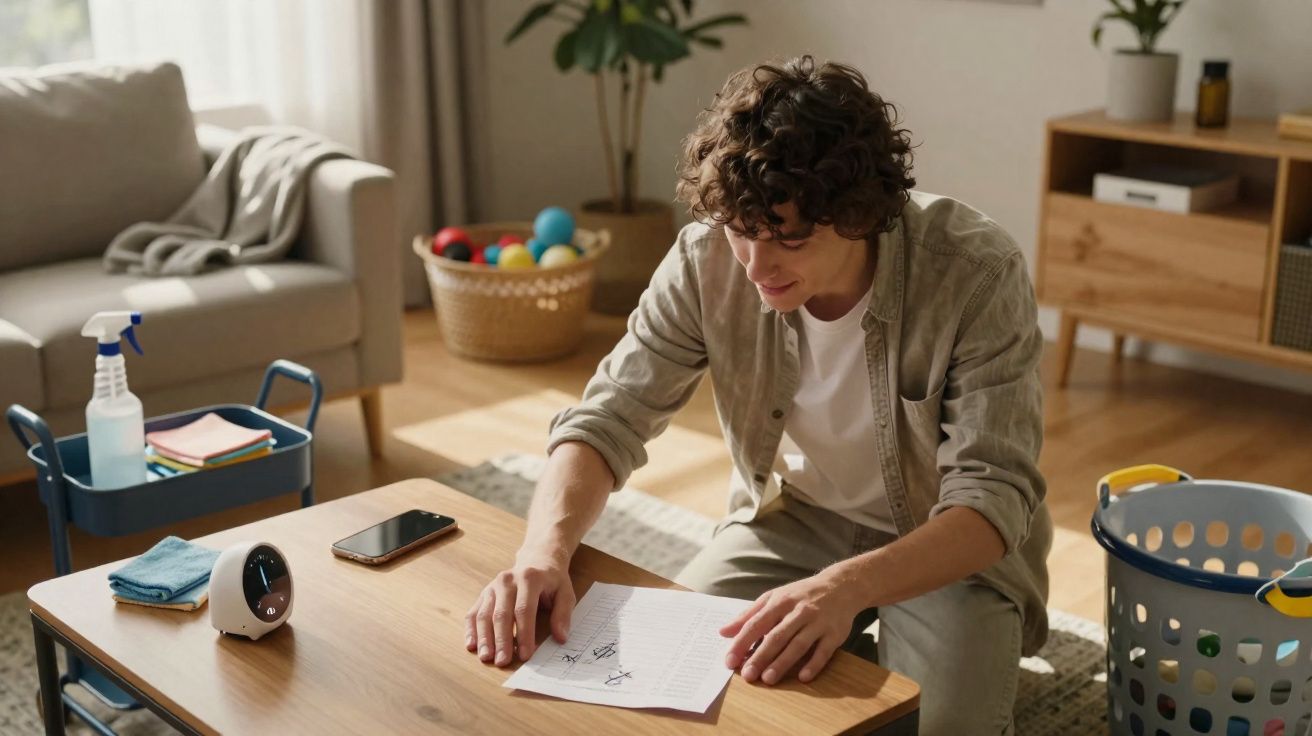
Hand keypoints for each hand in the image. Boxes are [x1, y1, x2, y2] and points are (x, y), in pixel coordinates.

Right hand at [465, 547, 574, 666]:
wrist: (536, 560)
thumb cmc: (552, 581)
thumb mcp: (565, 593)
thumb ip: (563, 614)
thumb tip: (560, 638)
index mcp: (529, 579)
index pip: (524, 610)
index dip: (524, 634)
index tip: (525, 655)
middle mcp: (507, 581)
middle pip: (501, 614)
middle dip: (501, 640)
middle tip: (502, 661)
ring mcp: (493, 587)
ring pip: (484, 614)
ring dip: (484, 638)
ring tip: (486, 658)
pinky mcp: (484, 594)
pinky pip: (474, 612)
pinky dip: (471, 630)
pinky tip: (472, 645)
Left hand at [720, 567, 866, 684]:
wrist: (841, 586)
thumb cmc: (800, 595)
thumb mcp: (773, 598)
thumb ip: (748, 615)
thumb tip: (723, 632)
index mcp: (780, 601)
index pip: (757, 624)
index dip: (742, 642)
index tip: (729, 661)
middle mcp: (799, 611)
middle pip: (777, 636)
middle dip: (761, 656)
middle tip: (748, 675)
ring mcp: (818, 622)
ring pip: (798, 644)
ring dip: (783, 662)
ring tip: (768, 679)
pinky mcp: (835, 633)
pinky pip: (824, 651)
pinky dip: (814, 664)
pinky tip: (803, 677)